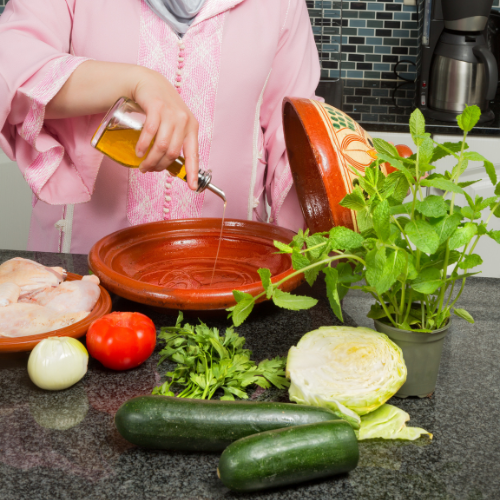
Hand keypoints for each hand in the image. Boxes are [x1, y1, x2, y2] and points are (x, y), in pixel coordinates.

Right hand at [132, 67, 198, 189]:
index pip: (193, 154)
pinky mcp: (157, 106)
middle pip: (172, 153)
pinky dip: (144, 145)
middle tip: (148, 170)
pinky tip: (139, 152)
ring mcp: (171, 113)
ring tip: (142, 164)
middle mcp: (184, 121)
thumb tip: (171, 168)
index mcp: (192, 128)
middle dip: (159, 166)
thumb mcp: (174, 125)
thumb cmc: (162, 109)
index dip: (192, 172)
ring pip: (162, 145)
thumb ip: (175, 143)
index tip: (191, 187)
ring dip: (151, 159)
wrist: (149, 83)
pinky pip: (150, 131)